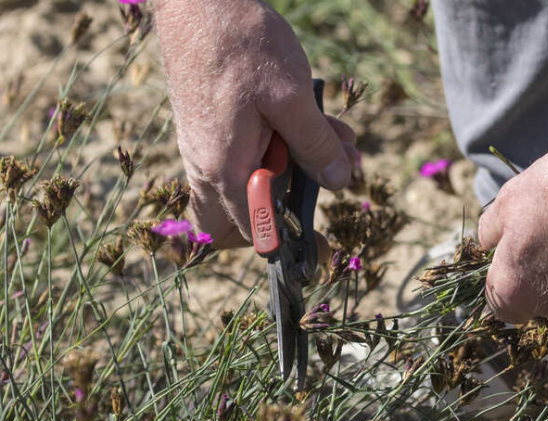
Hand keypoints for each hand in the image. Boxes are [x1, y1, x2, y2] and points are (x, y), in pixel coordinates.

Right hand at [154, 0, 357, 247]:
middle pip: (240, 221)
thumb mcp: (292, 97)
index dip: (289, 243)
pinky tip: (315, 120)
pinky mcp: (212, 128)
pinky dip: (282, 146)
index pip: (254, 234)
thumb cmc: (241, 44)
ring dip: (295, 170)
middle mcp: (207, 167)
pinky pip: (246, 155)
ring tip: (334, 140)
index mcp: (224, 170)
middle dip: (285, 210)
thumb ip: (316, 145)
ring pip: (249, 184)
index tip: (319, 245)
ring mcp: (205, 148)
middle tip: (321, 182)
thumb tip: (339, 182)